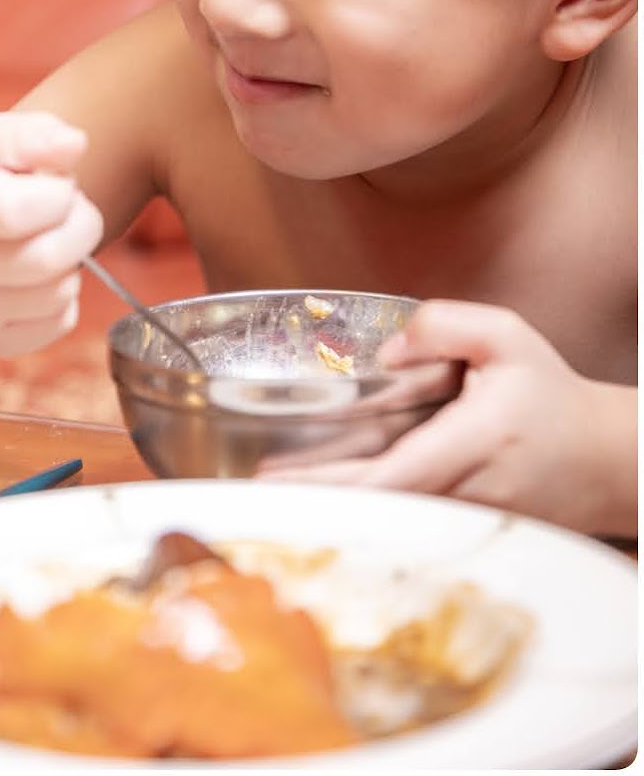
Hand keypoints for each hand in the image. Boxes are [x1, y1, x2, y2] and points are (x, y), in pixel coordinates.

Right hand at [0, 111, 103, 358]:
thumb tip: (73, 145)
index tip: (55, 184)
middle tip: (68, 212)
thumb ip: (30, 135)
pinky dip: (64, 298)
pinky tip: (36, 278)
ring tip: (45, 241)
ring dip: (72, 262)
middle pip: (47, 259)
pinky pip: (60, 323)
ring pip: (59, 292)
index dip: (57, 194)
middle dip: (80, 227)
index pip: (15, 211)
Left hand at [260, 301, 636, 536]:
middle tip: (249, 483)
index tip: (276, 476)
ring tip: (268, 487)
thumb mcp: (509, 338)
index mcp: (470, 443)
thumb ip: (446, 325)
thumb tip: (387, 348)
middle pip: (369, 505)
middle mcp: (460, 492)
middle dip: (307, 497)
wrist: (607, 461)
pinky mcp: (458, 530)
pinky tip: (315, 497)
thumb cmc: (552, 397)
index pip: (389, 476)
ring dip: (326, 505)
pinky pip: (398, 522)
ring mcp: (459, 520)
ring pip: (380, 518)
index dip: (328, 483)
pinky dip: (357, 510)